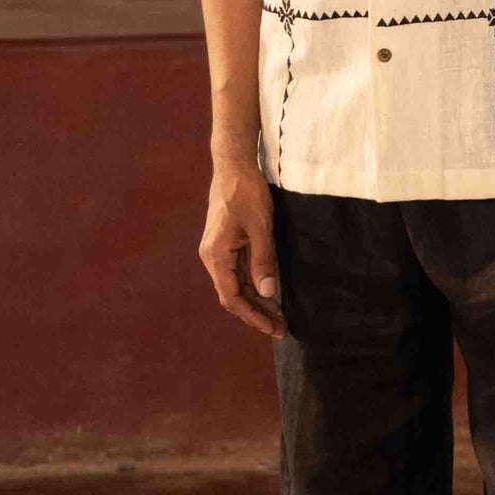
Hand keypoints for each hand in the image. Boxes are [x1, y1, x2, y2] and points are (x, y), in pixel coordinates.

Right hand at [200, 156, 285, 338]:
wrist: (233, 166)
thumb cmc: (246, 192)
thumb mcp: (260, 226)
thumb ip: (263, 260)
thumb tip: (268, 293)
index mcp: (216, 255)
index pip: (232, 297)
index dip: (252, 316)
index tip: (272, 328)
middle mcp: (212, 257)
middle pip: (233, 296)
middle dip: (257, 314)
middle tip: (282, 329)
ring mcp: (217, 252)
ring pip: (236, 287)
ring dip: (256, 303)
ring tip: (279, 317)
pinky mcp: (225, 246)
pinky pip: (238, 274)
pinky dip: (253, 287)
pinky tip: (270, 295)